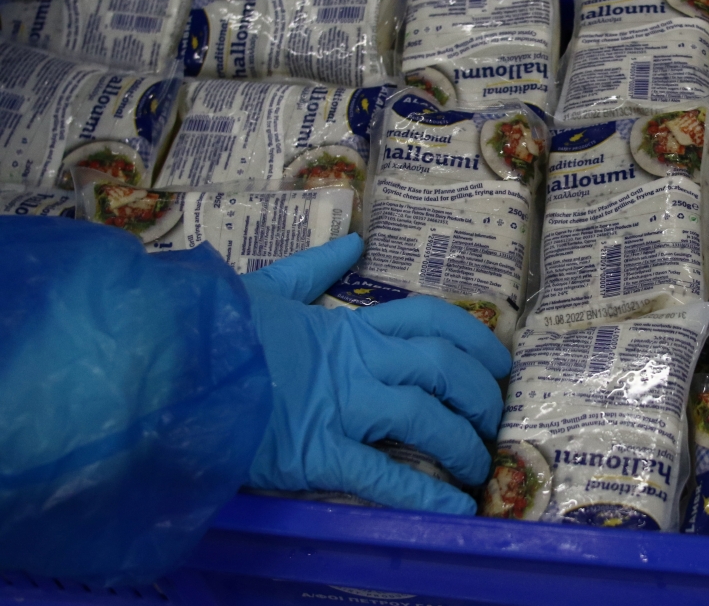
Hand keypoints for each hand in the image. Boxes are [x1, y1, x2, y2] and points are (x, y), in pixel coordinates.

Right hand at [241, 233, 509, 514]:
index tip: (500, 362)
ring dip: (461, 446)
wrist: (166, 367)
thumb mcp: (267, 288)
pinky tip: (453, 509)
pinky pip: (381, 475)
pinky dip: (423, 495)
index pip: (431, 320)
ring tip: (479, 469)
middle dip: (480, 395)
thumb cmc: (217, 329)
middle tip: (495, 420)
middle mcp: (357, 362)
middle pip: (441, 369)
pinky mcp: (316, 452)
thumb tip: (354, 240)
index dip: (475, 340)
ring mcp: (340, 407)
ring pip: (423, 420)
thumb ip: (315, 268)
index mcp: (349, 325)